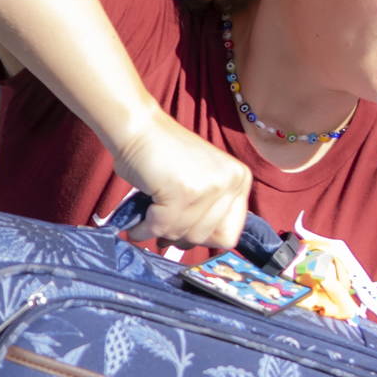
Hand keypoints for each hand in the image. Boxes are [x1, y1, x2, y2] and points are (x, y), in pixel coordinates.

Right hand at [109, 114, 251, 251]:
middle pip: (205, 237)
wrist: (138, 129)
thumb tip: (194, 246)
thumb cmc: (162, 156)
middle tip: (161, 222)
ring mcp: (209, 186)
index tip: (184, 230)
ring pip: (183, 234)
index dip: (204, 239)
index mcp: (239, 179)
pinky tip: (137, 223)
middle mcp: (231, 181)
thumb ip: (207, 210)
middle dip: (178, 235)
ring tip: (147, 217)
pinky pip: (161, 227)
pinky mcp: (184, 191)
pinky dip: (144, 229)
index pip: (230, 234)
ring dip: (159, 232)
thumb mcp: (200, 181)